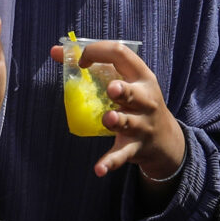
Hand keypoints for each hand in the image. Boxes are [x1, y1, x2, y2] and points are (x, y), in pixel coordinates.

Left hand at [50, 40, 184, 184]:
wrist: (164, 138)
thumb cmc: (136, 101)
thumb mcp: (125, 79)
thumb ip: (93, 64)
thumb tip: (56, 51)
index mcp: (141, 76)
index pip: (122, 54)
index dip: (99, 51)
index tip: (80, 61)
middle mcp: (145, 99)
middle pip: (134, 92)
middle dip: (123, 90)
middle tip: (111, 88)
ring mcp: (141, 125)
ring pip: (128, 122)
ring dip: (117, 120)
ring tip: (108, 118)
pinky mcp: (134, 147)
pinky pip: (121, 155)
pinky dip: (110, 162)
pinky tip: (99, 169)